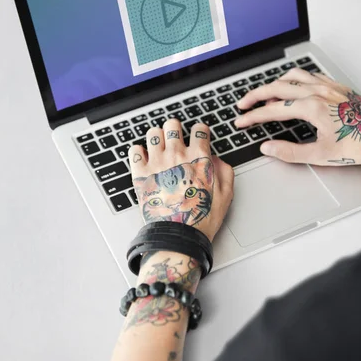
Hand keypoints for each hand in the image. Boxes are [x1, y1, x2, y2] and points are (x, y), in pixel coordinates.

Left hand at [129, 119, 233, 241]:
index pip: (199, 129)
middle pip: (172, 125)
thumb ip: (224, 170)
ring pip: (153, 133)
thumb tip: (214, 159)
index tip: (198, 136)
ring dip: (157, 138)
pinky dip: (139, 151)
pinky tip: (145, 159)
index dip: (200, 131)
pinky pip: (134, 150)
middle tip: (176, 139)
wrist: (178, 235)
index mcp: (198, 157)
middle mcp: (176, 154)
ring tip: (160, 148)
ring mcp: (157, 162)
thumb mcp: (226, 194)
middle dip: (175, 130)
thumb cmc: (201, 217)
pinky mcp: (141, 173)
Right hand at [235, 68, 360, 165]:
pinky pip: (309, 75)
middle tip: (243, 104)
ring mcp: (327, 86)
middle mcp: (317, 92)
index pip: (272, 110)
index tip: (241, 121)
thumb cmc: (359, 145)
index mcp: (311, 108)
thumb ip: (290, 152)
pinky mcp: (336, 86)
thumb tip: (268, 148)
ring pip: (292, 76)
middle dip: (255, 95)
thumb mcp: (321, 155)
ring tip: (264, 94)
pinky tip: (292, 86)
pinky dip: (294, 78)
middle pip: (276, 87)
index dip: (252, 117)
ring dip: (274, 83)